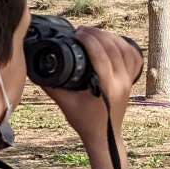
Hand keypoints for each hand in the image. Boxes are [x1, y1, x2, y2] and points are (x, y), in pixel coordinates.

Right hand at [43, 26, 141, 168]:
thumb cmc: (84, 122)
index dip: (89, 39)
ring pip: (125, 49)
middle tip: (82, 30)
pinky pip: (134, 57)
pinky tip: (112, 41)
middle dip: (98, 34)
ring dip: (110, 37)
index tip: (77, 33)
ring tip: (94, 33)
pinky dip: (124, 45)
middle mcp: (121, 82)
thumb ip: (51, 85)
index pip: (101, 54)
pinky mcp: (131, 81)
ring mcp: (129, 81)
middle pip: (114, 47)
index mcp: (107, 87)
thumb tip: (36, 69)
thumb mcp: (65, 103)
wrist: (104, 137)